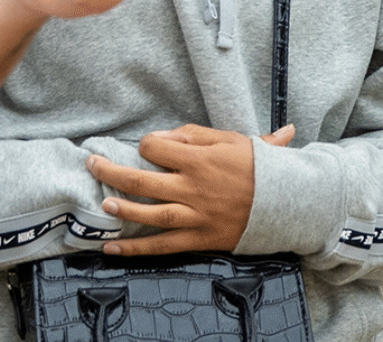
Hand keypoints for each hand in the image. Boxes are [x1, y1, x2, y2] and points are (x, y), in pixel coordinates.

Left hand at [89, 123, 294, 254]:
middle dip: (112, 171)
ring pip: (149, 213)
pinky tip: (112, 247)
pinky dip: (135, 248)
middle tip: (92, 165)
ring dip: (122, 208)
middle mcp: (193, 187)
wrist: (291, 202)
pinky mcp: (200, 237)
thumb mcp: (239, 140)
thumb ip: (200, 136)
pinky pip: (162, 245)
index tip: (148, 145)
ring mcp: (195, 215)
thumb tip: (168, 134)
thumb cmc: (265, 168)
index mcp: (202, 160)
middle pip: (142, 180)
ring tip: (104, 202)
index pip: (158, 148)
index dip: (148, 144)